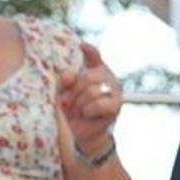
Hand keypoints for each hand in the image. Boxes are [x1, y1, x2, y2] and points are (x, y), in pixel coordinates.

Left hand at [56, 42, 120, 158]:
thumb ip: (64, 83)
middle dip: (73, 92)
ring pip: (92, 91)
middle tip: (67, 104)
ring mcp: (114, 91)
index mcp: (94, 71)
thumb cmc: (70, 111)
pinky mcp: (116, 105)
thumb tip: (67, 75)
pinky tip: (87, 115)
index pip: (94, 57)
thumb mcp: (63, 95)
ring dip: (78, 104)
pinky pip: (98, 103)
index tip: (81, 46)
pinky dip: (88, 110)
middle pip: (87, 77)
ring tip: (76, 112)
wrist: (80, 133)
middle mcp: (107, 78)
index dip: (89, 51)